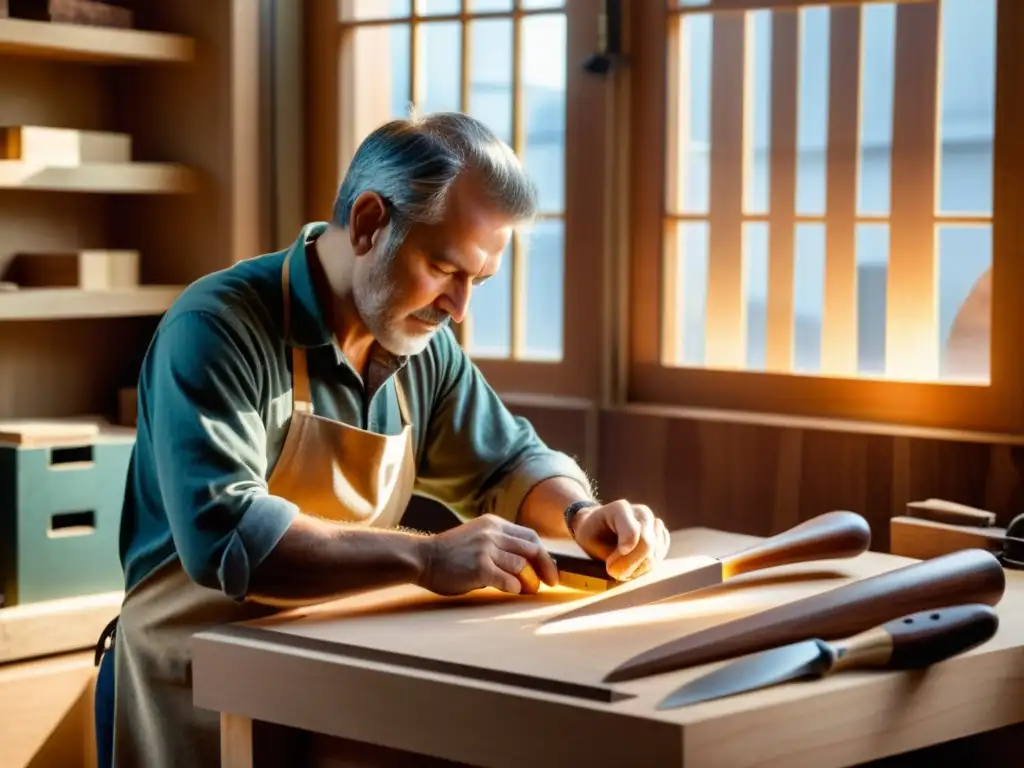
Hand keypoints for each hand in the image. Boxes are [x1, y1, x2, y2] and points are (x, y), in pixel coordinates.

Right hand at [417, 514, 558, 595]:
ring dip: (529, 580)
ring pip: (522, 565)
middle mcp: (492, 533)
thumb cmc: (449, 554)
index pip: (529, 536)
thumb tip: (526, 565)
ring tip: (528, 589)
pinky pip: (508, 579)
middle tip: (551, 582)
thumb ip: (498, 545)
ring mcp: (486, 549)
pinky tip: (513, 590)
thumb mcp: (477, 538)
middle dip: (546, 566)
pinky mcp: (479, 567)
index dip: (544, 554)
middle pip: (532, 548)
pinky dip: (514, 587)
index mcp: (493, 524)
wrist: (422, 558)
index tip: (549, 569)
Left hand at [571, 500, 669, 580]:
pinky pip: (661, 556)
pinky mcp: (662, 536)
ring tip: (622, 565)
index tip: (610, 567)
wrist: (599, 528)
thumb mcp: (589, 541)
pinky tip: (633, 563)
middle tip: (614, 572)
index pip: (633, 534)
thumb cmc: (592, 534)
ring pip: (656, 554)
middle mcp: (642, 513)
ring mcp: (654, 523)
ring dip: (638, 567)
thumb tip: (622, 572)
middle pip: (647, 545)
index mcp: (620, 509)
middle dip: (631, 565)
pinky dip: (647, 565)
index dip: (624, 556)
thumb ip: (606, 554)